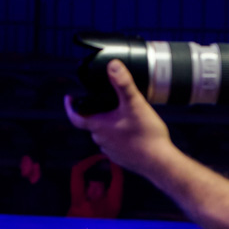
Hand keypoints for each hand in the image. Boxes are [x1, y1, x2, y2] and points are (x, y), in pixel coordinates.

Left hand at [64, 61, 175, 176]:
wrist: (159, 162)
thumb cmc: (146, 135)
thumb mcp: (135, 104)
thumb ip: (123, 84)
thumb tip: (113, 65)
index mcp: (99, 126)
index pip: (75, 116)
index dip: (70, 106)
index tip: (69, 98)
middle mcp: (101, 140)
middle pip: (92, 122)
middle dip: (97, 111)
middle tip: (107, 101)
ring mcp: (111, 151)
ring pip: (104, 133)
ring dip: (109, 125)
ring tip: (122, 114)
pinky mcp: (122, 158)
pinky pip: (116, 145)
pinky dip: (120, 137)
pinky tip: (132, 132)